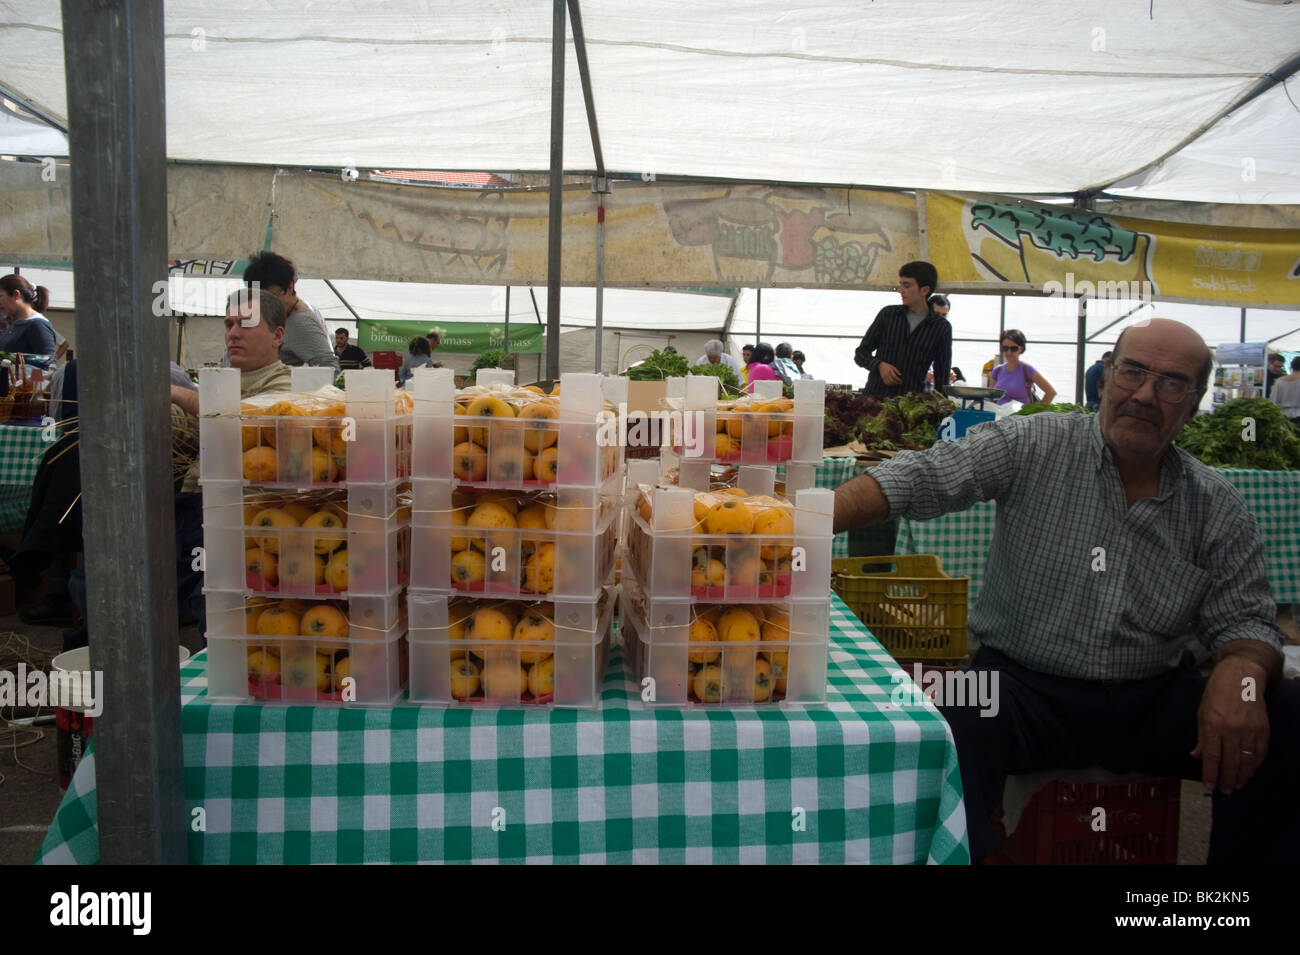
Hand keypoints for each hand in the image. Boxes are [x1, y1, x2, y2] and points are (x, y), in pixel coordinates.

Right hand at [878, 361, 901, 385]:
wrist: (881, 366)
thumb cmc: (888, 366)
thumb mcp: (893, 367)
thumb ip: (897, 371)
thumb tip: (900, 375)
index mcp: (890, 370)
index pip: (895, 377)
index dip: (898, 379)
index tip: (901, 381)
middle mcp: (886, 374)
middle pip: (892, 380)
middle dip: (896, 382)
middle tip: (900, 383)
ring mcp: (884, 376)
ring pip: (889, 382)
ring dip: (893, 384)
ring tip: (896, 383)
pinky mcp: (882, 378)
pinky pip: (886, 383)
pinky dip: (890, 384)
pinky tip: (892, 383)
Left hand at [1191, 656, 1269, 794]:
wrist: (1241, 677)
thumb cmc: (1216, 694)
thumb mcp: (1201, 713)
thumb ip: (1201, 737)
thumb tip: (1197, 756)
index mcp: (1213, 726)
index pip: (1212, 757)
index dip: (1210, 774)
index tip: (1209, 787)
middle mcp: (1232, 730)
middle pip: (1230, 763)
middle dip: (1227, 780)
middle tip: (1226, 791)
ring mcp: (1249, 730)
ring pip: (1247, 761)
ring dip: (1243, 776)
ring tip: (1238, 786)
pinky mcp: (1263, 729)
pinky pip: (1260, 752)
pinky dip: (1256, 764)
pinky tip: (1251, 771)